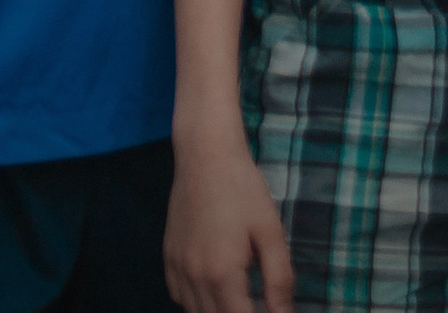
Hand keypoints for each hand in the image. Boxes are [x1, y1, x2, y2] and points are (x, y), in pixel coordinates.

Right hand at [164, 132, 293, 312]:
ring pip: (194, 312)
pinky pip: (178, 295)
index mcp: (221, 273)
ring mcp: (177, 266)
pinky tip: (213, 288)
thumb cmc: (242, 187)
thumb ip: (279, 279)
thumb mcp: (270, 230)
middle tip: (255, 301)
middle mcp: (194, 277)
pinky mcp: (168, 255)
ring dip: (216, 312)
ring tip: (239, 298)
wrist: (205, 152)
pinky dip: (196, 302)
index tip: (269, 310)